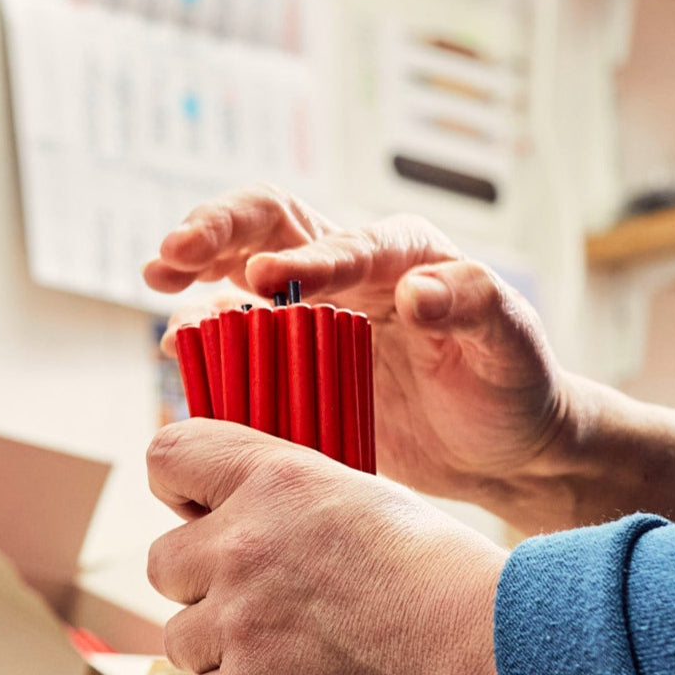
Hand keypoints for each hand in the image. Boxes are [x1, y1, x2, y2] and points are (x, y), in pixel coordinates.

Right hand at [144, 185, 574, 530]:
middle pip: (271, 226)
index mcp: (400, 253)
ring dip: (197, 269)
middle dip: (219, 231)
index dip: (305, 258)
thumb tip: (415, 290)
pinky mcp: (298, 363)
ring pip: (241, 271)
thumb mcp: (511, 341)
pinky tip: (176, 345)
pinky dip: (205, 335)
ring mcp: (317, 316)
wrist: (505, 447)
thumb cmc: (516, 384)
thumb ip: (472, 303)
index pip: (343, 239)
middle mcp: (350, 270)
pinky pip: (241, 338)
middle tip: (173, 251)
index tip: (267, 282)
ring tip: (158, 277)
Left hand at [146, 418, 514, 674]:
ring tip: (289, 651)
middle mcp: (243, 544)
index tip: (200, 512)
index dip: (180, 488)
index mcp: (274, 479)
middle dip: (203, 582)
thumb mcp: (363, 498)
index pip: (167, 456)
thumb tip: (241, 515)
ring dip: (221, 646)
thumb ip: (288, 499)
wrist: (490, 653)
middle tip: (262, 598)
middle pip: (163, 561)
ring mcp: (239, 622)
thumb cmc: (446, 575)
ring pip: (180, 635)